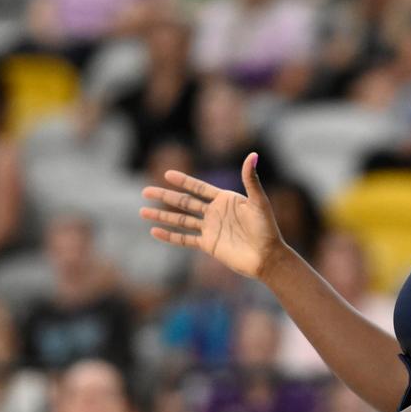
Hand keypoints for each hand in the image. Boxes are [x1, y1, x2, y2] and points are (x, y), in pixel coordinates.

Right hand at [140, 153, 284, 278]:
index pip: (199, 188)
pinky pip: (185, 239)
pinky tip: (154, 231)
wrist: (267, 257)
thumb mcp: (259, 202)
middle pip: (185, 202)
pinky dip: (170, 236)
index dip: (184, 181)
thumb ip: (251, 180)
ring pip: (181, 220)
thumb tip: (252, 155)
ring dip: (162, 215)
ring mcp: (210, 229)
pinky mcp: (208, 244)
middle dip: (165, 197)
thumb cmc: (267, 229)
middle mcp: (215, 213)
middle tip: (145, 191)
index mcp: (226, 200)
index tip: (167, 174)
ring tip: (143, 211)